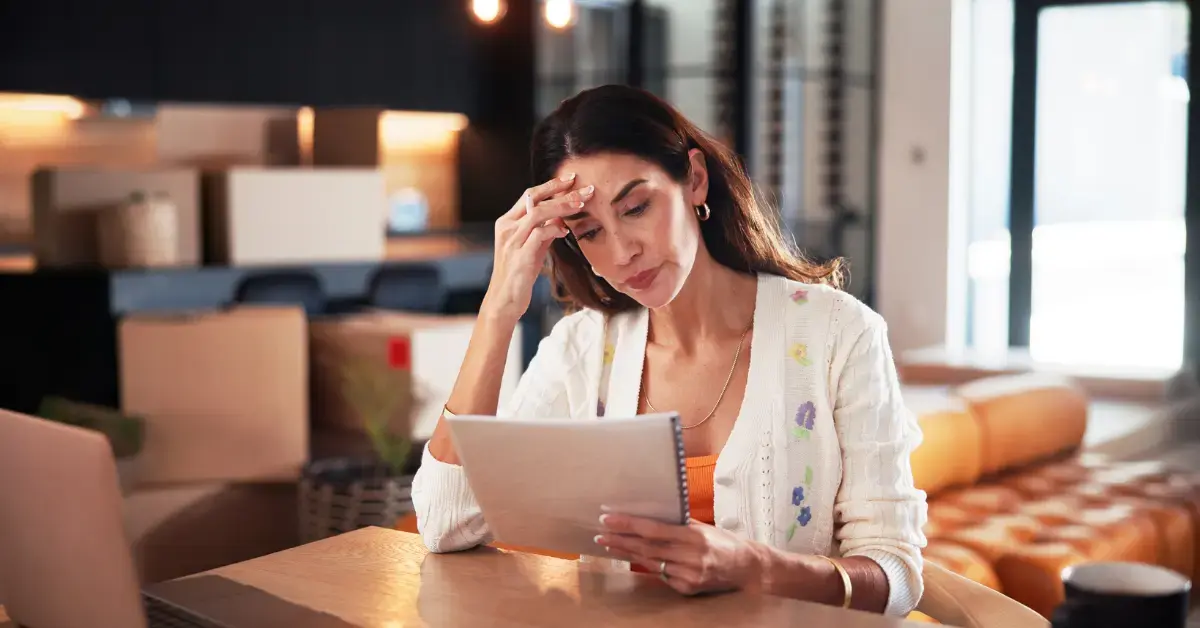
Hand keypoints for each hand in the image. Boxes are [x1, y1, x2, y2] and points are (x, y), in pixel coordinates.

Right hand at [481, 174, 594, 323]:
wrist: (505, 300)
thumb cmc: (520, 273)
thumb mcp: (533, 247)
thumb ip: (544, 230)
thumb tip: (562, 217)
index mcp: (507, 222)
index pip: (529, 195)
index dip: (551, 185)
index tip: (571, 178)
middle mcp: (507, 228)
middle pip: (534, 199)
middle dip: (562, 191)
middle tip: (586, 188)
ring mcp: (512, 241)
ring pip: (537, 213)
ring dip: (562, 206)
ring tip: (581, 204)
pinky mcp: (520, 256)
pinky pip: (538, 235)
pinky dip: (554, 229)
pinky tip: (566, 230)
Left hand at [596, 513, 766, 595]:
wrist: (748, 568)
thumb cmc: (724, 542)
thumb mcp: (703, 527)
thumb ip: (678, 523)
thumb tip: (649, 515)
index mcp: (693, 536)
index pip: (653, 530)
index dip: (628, 524)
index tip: (608, 519)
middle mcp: (690, 556)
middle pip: (646, 548)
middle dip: (620, 541)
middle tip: (600, 534)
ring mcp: (689, 575)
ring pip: (651, 563)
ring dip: (628, 554)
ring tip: (610, 545)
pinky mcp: (688, 588)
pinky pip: (663, 576)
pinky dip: (649, 566)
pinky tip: (634, 559)